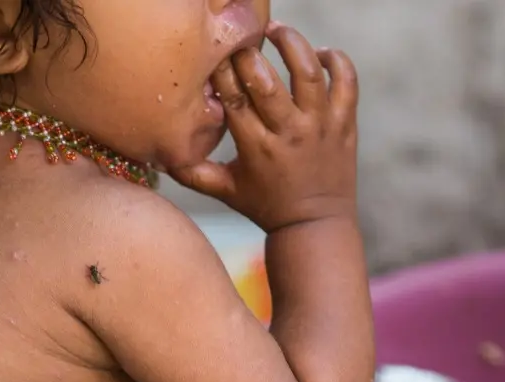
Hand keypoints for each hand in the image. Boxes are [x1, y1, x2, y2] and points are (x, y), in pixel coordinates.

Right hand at [172, 22, 358, 231]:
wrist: (315, 226)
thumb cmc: (265, 206)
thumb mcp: (225, 191)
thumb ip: (192, 173)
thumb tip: (157, 155)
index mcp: (255, 147)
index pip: (233, 98)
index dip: (221, 71)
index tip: (214, 56)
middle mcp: (288, 134)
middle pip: (265, 81)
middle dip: (249, 55)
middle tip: (242, 41)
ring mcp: (320, 127)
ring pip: (308, 72)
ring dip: (292, 44)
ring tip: (277, 32)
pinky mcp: (344, 125)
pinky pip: (347, 82)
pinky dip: (337, 61)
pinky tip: (320, 54)